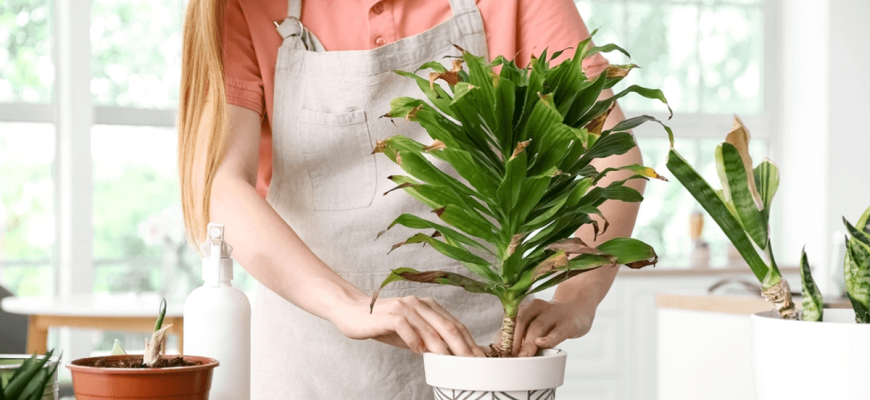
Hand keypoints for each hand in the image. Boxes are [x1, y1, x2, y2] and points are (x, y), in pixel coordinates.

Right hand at [332, 295, 485, 356]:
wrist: (352, 312)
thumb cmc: (383, 324)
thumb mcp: (411, 333)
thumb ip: (430, 340)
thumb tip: (452, 357)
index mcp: (429, 306)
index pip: (456, 325)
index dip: (470, 343)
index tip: (480, 359)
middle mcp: (420, 303)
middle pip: (449, 327)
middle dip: (463, 348)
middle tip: (472, 365)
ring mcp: (405, 307)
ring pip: (431, 329)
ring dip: (443, 349)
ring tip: (452, 365)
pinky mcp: (390, 314)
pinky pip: (407, 328)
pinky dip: (415, 342)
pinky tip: (419, 353)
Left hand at [510, 298, 594, 356]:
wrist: (578, 306)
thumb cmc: (552, 320)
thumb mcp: (536, 323)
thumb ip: (523, 334)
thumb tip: (504, 351)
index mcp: (527, 308)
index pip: (511, 321)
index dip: (503, 336)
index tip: (498, 351)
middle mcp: (538, 308)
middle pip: (522, 322)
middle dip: (514, 340)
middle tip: (509, 355)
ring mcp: (554, 314)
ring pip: (538, 327)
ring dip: (528, 342)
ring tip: (523, 356)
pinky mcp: (568, 324)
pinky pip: (557, 332)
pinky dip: (548, 338)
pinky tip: (541, 343)